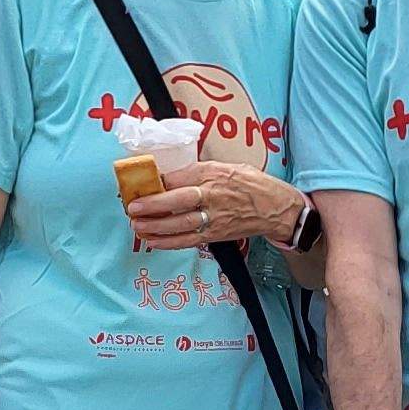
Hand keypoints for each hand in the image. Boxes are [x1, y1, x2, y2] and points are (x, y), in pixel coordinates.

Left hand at [126, 160, 302, 251]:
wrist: (275, 208)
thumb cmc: (250, 184)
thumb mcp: (226, 167)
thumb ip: (198, 171)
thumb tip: (168, 177)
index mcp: (214, 174)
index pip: (181, 177)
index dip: (158, 182)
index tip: (141, 183)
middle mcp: (214, 196)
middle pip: (179, 202)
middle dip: (153, 205)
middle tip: (133, 207)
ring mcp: (215, 218)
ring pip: (181, 225)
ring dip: (156, 227)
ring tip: (137, 226)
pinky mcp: (216, 235)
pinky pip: (189, 241)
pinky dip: (169, 242)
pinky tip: (153, 241)